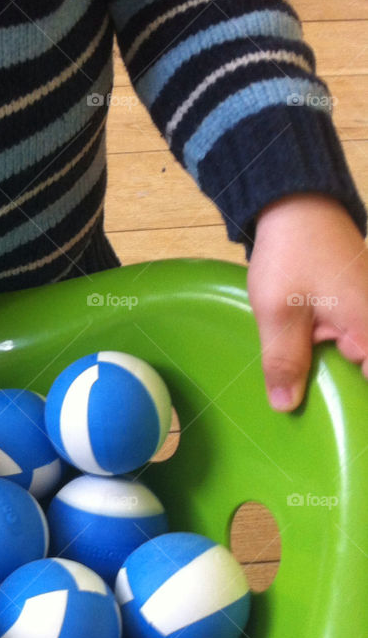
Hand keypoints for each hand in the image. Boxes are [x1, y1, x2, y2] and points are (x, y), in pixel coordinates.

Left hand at [247, 194, 367, 410]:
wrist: (296, 204)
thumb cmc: (292, 255)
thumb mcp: (279, 315)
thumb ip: (285, 362)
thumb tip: (286, 406)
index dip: (358, 410)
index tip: (345, 432)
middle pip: (366, 370)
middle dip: (344, 394)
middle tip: (317, 421)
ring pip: (357, 357)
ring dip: (336, 375)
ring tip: (309, 399)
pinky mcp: (356, 306)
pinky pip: (350, 340)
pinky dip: (334, 355)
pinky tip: (307, 368)